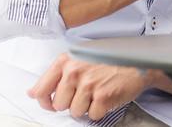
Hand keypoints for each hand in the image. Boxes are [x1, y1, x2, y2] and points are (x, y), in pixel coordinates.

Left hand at [28, 53, 149, 120]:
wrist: (138, 61)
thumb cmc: (109, 59)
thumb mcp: (80, 57)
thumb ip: (56, 74)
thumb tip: (33, 93)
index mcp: (66, 60)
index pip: (41, 89)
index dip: (45, 102)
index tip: (51, 104)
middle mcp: (75, 70)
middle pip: (59, 105)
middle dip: (71, 103)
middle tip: (85, 93)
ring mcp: (89, 84)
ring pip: (75, 112)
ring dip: (86, 107)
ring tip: (97, 93)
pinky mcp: (102, 96)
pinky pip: (92, 116)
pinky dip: (100, 111)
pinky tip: (106, 97)